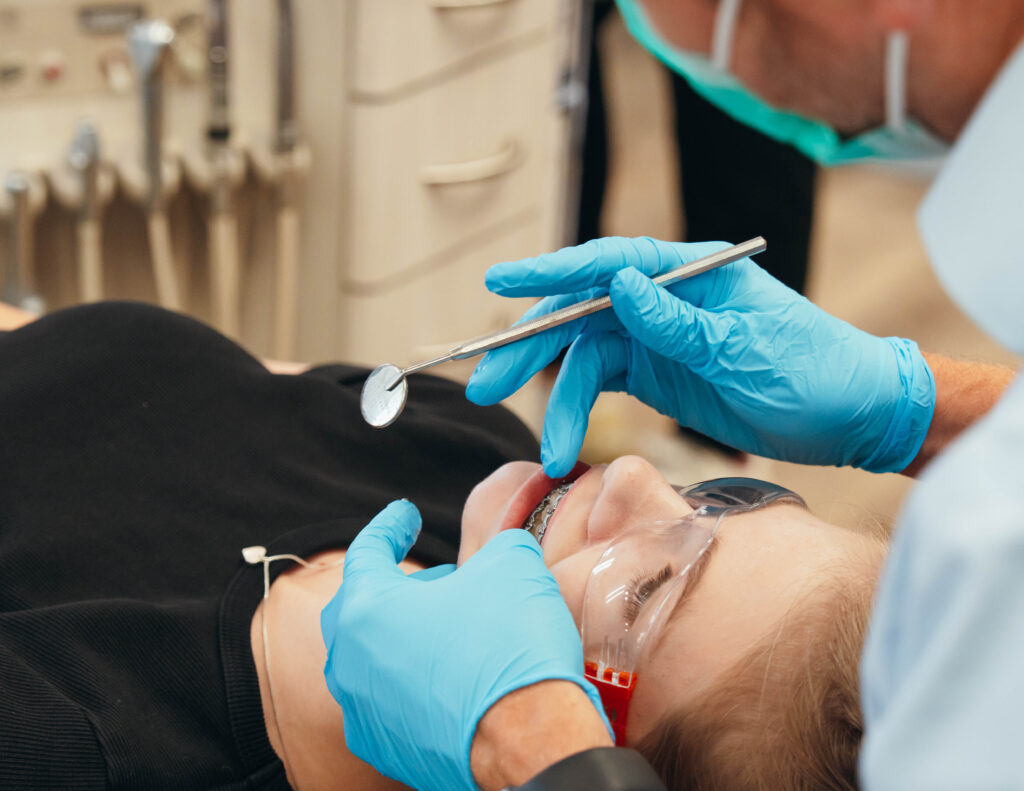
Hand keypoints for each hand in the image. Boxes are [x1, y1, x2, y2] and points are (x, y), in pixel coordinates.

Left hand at [321, 500, 609, 790]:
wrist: (533, 742)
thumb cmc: (511, 648)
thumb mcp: (511, 565)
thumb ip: (492, 547)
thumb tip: (496, 555)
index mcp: (366, 610)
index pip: (366, 551)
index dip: (391, 526)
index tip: (406, 514)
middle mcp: (351, 664)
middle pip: (359, 608)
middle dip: (396, 586)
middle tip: (437, 579)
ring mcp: (365, 713)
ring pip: (373, 658)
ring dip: (407, 634)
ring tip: (451, 626)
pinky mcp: (390, 750)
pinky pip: (393, 701)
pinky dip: (417, 678)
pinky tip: (455, 674)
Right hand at [466, 237, 935, 476]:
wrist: (852, 415)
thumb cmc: (813, 371)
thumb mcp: (746, 348)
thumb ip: (679, 321)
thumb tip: (620, 282)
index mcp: (692, 271)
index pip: (609, 262)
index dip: (549, 271)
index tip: (497, 282)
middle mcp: (665, 298)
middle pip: (580, 312)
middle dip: (530, 347)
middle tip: (484, 380)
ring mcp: (657, 337)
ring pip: (584, 357)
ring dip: (556, 398)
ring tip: (543, 446)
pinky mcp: (656, 374)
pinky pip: (602, 386)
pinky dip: (580, 412)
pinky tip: (564, 441)